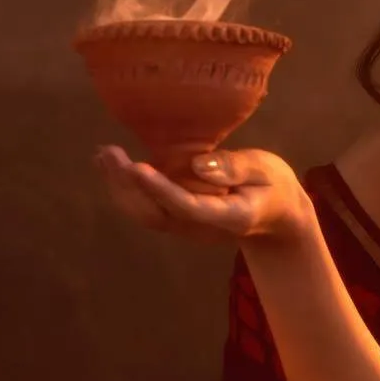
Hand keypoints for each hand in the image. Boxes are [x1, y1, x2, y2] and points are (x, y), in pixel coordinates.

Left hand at [93, 144, 308, 245]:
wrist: (276, 216)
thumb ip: (236, 167)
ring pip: (145, 214)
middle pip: (156, 214)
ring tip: (103, 155)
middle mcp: (201, 228)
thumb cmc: (273, 186)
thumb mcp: (266, 170)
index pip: (187, 206)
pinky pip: (146, 208)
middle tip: (108, 153)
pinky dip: (125, 188)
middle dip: (128, 186)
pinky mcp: (177, 219)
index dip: (159, 189)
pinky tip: (111, 166)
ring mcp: (187, 227)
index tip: (136, 167)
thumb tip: (198, 165)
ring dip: (120, 187)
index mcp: (228, 216)